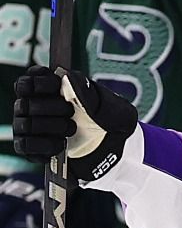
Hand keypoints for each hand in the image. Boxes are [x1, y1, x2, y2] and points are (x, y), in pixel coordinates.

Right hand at [12, 67, 137, 179]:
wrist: (111, 150)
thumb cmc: (107, 121)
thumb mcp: (108, 105)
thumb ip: (88, 90)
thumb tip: (68, 78)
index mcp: (48, 90)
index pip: (27, 81)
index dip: (38, 82)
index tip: (56, 85)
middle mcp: (32, 106)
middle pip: (24, 103)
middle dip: (49, 107)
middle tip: (69, 111)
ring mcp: (28, 127)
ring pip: (25, 125)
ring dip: (50, 127)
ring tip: (70, 129)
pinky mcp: (31, 148)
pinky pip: (25, 145)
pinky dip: (44, 145)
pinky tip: (60, 144)